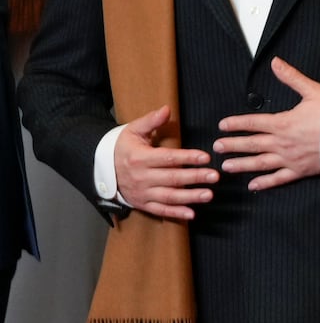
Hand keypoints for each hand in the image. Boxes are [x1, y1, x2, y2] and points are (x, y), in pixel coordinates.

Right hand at [113, 105, 215, 220]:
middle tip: (215, 176)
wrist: (100, 169)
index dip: (188, 158)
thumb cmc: (122, 148)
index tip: (206, 157)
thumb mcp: (133, 131)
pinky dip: (176, 213)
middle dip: (195, 177)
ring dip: (190, 197)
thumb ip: (151, 121)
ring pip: (168, 196)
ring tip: (209, 194)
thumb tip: (167, 109)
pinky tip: (192, 213)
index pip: (168, 158)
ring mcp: (142, 192)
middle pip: (172, 178)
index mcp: (140, 158)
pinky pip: (160, 210)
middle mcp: (141, 177)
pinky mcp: (142, 204)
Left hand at [213, 58, 319, 190]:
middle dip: (232, 145)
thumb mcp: (312, 91)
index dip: (236, 124)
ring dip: (241, 165)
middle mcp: (282, 142)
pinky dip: (265, 183)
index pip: (253, 123)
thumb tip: (275, 62)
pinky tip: (253, 185)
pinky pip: (279, 178)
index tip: (222, 125)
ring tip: (226, 166)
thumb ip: (291, 77)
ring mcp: (290, 158)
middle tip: (216, 147)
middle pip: (251, 144)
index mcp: (283, 123)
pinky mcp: (300, 170)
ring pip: (260, 163)